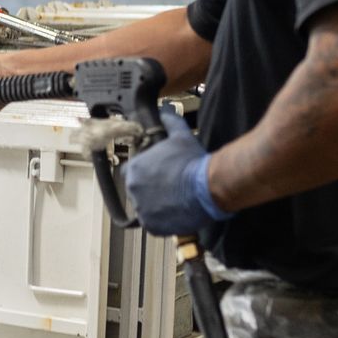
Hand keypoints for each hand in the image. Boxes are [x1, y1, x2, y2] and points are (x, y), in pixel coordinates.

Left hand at [122, 110, 234, 236]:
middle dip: (149, 189)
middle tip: (168, 187)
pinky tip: (176, 212)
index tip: (157, 174)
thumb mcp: (180, 136)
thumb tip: (165, 111)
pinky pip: (153, 224)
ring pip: (144, 207)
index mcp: (134, 169)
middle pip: (136, 190)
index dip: (144, 172)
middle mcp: (133, 189)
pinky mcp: (153, 226)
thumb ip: (170, 122)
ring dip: (155, 205)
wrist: (207, 186)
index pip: (131, 171)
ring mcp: (142, 209)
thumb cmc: (192, 162)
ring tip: (175, 200)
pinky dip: (162, 221)